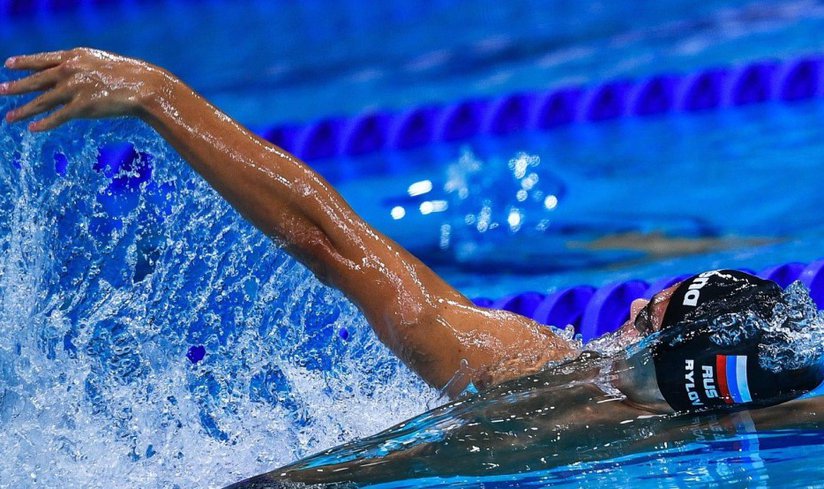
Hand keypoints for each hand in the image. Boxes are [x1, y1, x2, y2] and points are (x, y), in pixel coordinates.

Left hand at [0, 47, 168, 131]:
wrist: (144, 86)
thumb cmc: (129, 75)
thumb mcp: (102, 63)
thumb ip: (84, 68)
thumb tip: (73, 77)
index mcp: (74, 56)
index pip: (42, 60)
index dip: (24, 63)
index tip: (9, 65)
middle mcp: (69, 70)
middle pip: (36, 80)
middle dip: (16, 87)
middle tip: (1, 91)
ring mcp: (74, 88)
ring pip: (42, 101)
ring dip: (24, 110)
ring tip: (10, 117)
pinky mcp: (82, 107)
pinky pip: (57, 117)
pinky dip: (44, 124)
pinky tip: (33, 128)